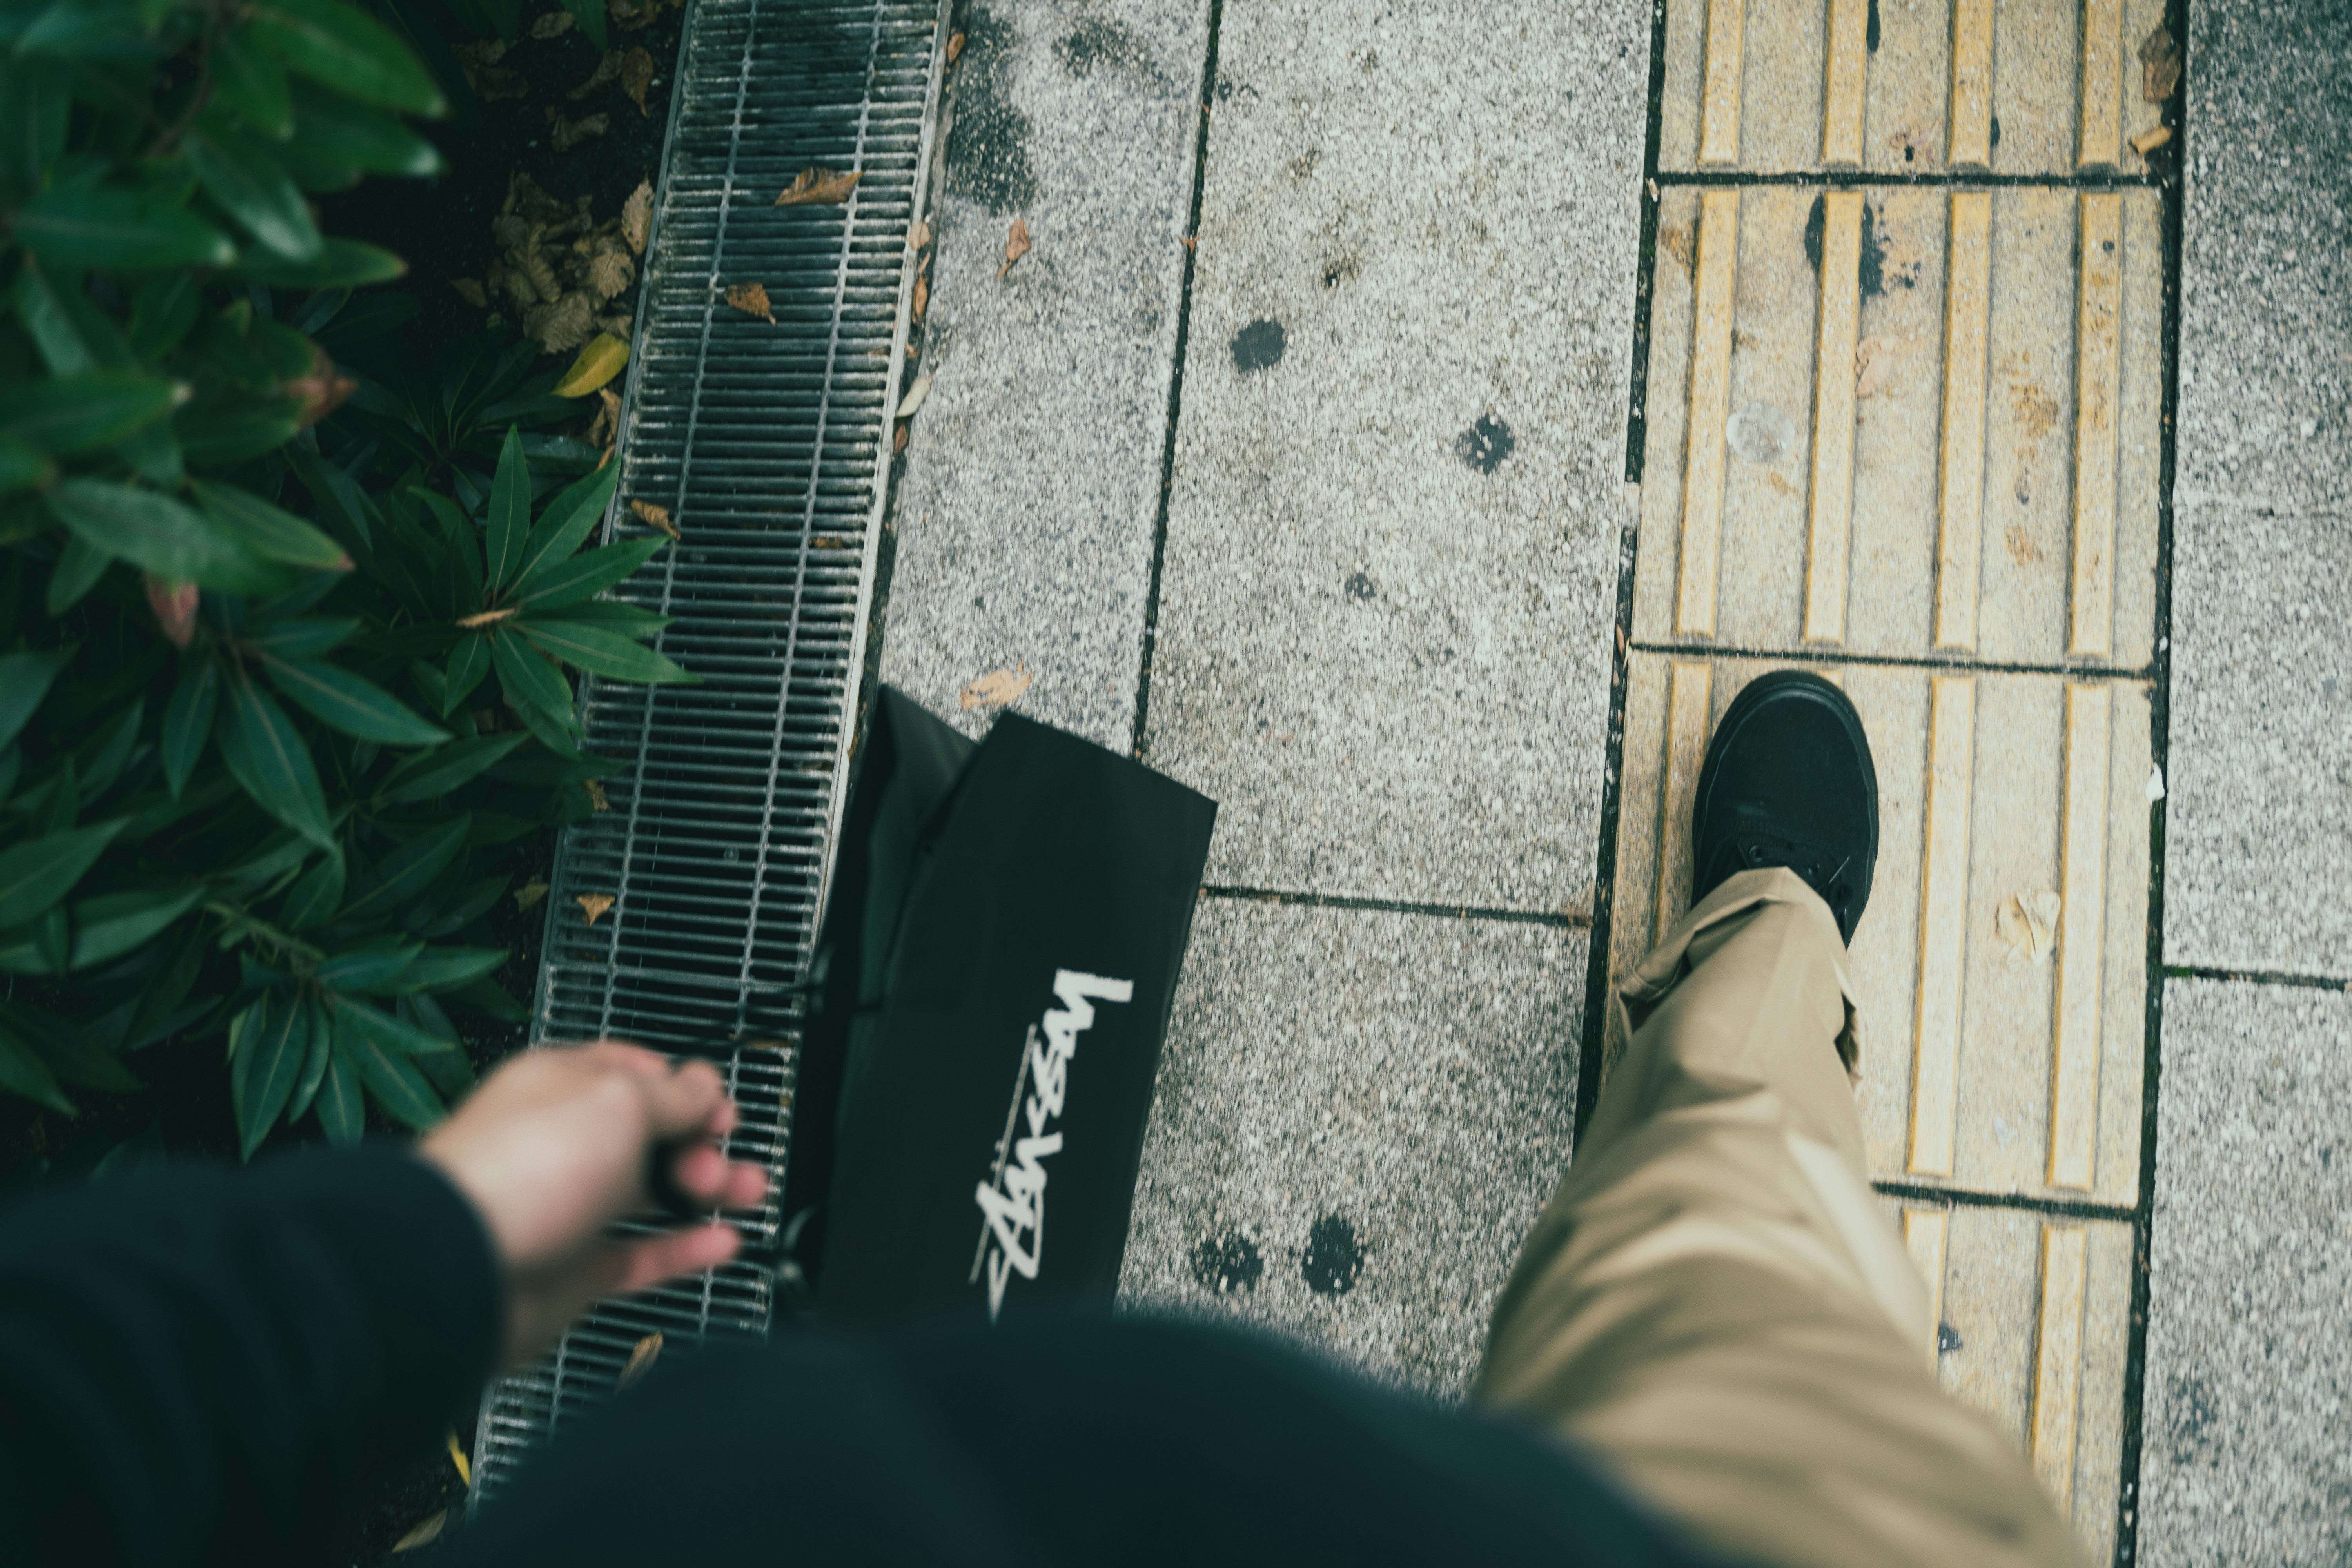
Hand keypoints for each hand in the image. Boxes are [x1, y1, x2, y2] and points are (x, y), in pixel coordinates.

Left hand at [419, 1042, 771, 1368]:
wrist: (459, 1267)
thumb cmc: (517, 1171)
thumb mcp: (618, 1103)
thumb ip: (671, 1095)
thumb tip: (703, 1086)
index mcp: (560, 1089)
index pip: (631, 1076)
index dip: (682, 1088)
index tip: (718, 1106)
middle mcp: (561, 1145)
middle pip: (648, 1138)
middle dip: (700, 1143)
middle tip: (724, 1157)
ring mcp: (566, 1209)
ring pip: (650, 1196)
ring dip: (705, 1192)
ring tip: (745, 1192)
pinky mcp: (573, 1269)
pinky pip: (640, 1255)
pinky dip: (684, 1249)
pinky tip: (720, 1241)